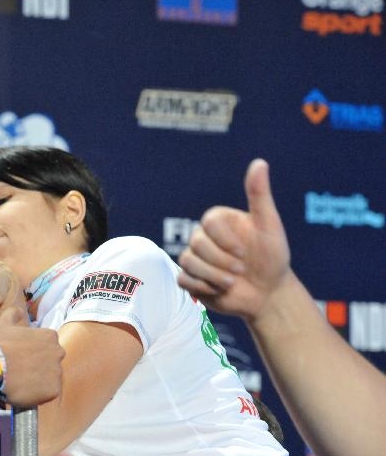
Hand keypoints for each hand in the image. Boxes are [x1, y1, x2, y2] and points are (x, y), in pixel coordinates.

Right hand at [0, 308, 63, 406]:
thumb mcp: (3, 322)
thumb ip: (14, 313)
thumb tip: (19, 312)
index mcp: (50, 336)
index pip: (47, 344)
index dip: (34, 351)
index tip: (22, 355)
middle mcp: (58, 353)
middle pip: (51, 360)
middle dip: (40, 365)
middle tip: (22, 370)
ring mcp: (57, 372)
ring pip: (50, 377)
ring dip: (40, 379)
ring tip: (22, 382)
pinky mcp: (54, 390)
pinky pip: (49, 393)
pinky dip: (40, 394)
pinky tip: (26, 391)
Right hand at [177, 159, 290, 320]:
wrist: (269, 293)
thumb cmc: (272, 258)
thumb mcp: (269, 226)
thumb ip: (259, 195)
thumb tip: (259, 162)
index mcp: (219, 221)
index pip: (208, 223)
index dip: (225, 241)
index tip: (244, 252)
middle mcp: (204, 237)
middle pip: (197, 244)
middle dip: (222, 262)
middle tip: (241, 271)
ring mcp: (195, 258)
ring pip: (188, 262)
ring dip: (214, 277)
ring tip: (232, 283)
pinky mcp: (190, 279)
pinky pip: (183, 280)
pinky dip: (203, 288)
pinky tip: (220, 290)